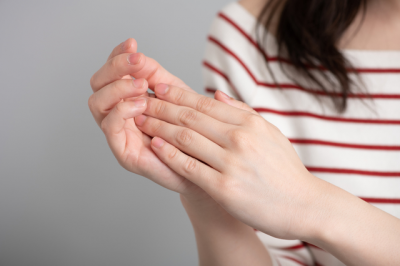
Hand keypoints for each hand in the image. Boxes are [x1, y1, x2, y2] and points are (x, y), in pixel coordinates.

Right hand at [88, 38, 199, 194]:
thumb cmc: (191, 130)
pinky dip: (122, 110)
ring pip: (97, 103)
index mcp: (129, 98)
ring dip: (118, 88)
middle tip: (136, 61)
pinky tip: (141, 104)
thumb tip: (139, 55)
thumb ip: (156, 76)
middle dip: (115, 67)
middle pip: (97, 84)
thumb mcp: (176, 96)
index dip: (117, 55)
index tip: (133, 44)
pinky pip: (110, 127)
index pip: (111, 72)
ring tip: (142, 85)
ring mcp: (119, 134)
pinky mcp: (124, 152)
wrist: (204, 165)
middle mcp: (119, 114)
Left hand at [134, 83, 331, 239]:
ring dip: (159, 127)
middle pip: (190, 117)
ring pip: (186, 138)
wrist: (304, 205)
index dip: (178, 94)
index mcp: (250, 123)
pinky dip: (169, 154)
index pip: (205, 103)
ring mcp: (232, 163)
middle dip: (161, 107)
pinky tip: (155, 146)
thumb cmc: (285, 170)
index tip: (159, 88)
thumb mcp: (269, 133)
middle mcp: (240, 139)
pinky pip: (189, 166)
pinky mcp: (224, 188)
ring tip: (141, 121)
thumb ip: (242, 112)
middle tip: (141, 100)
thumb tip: (216, 93)